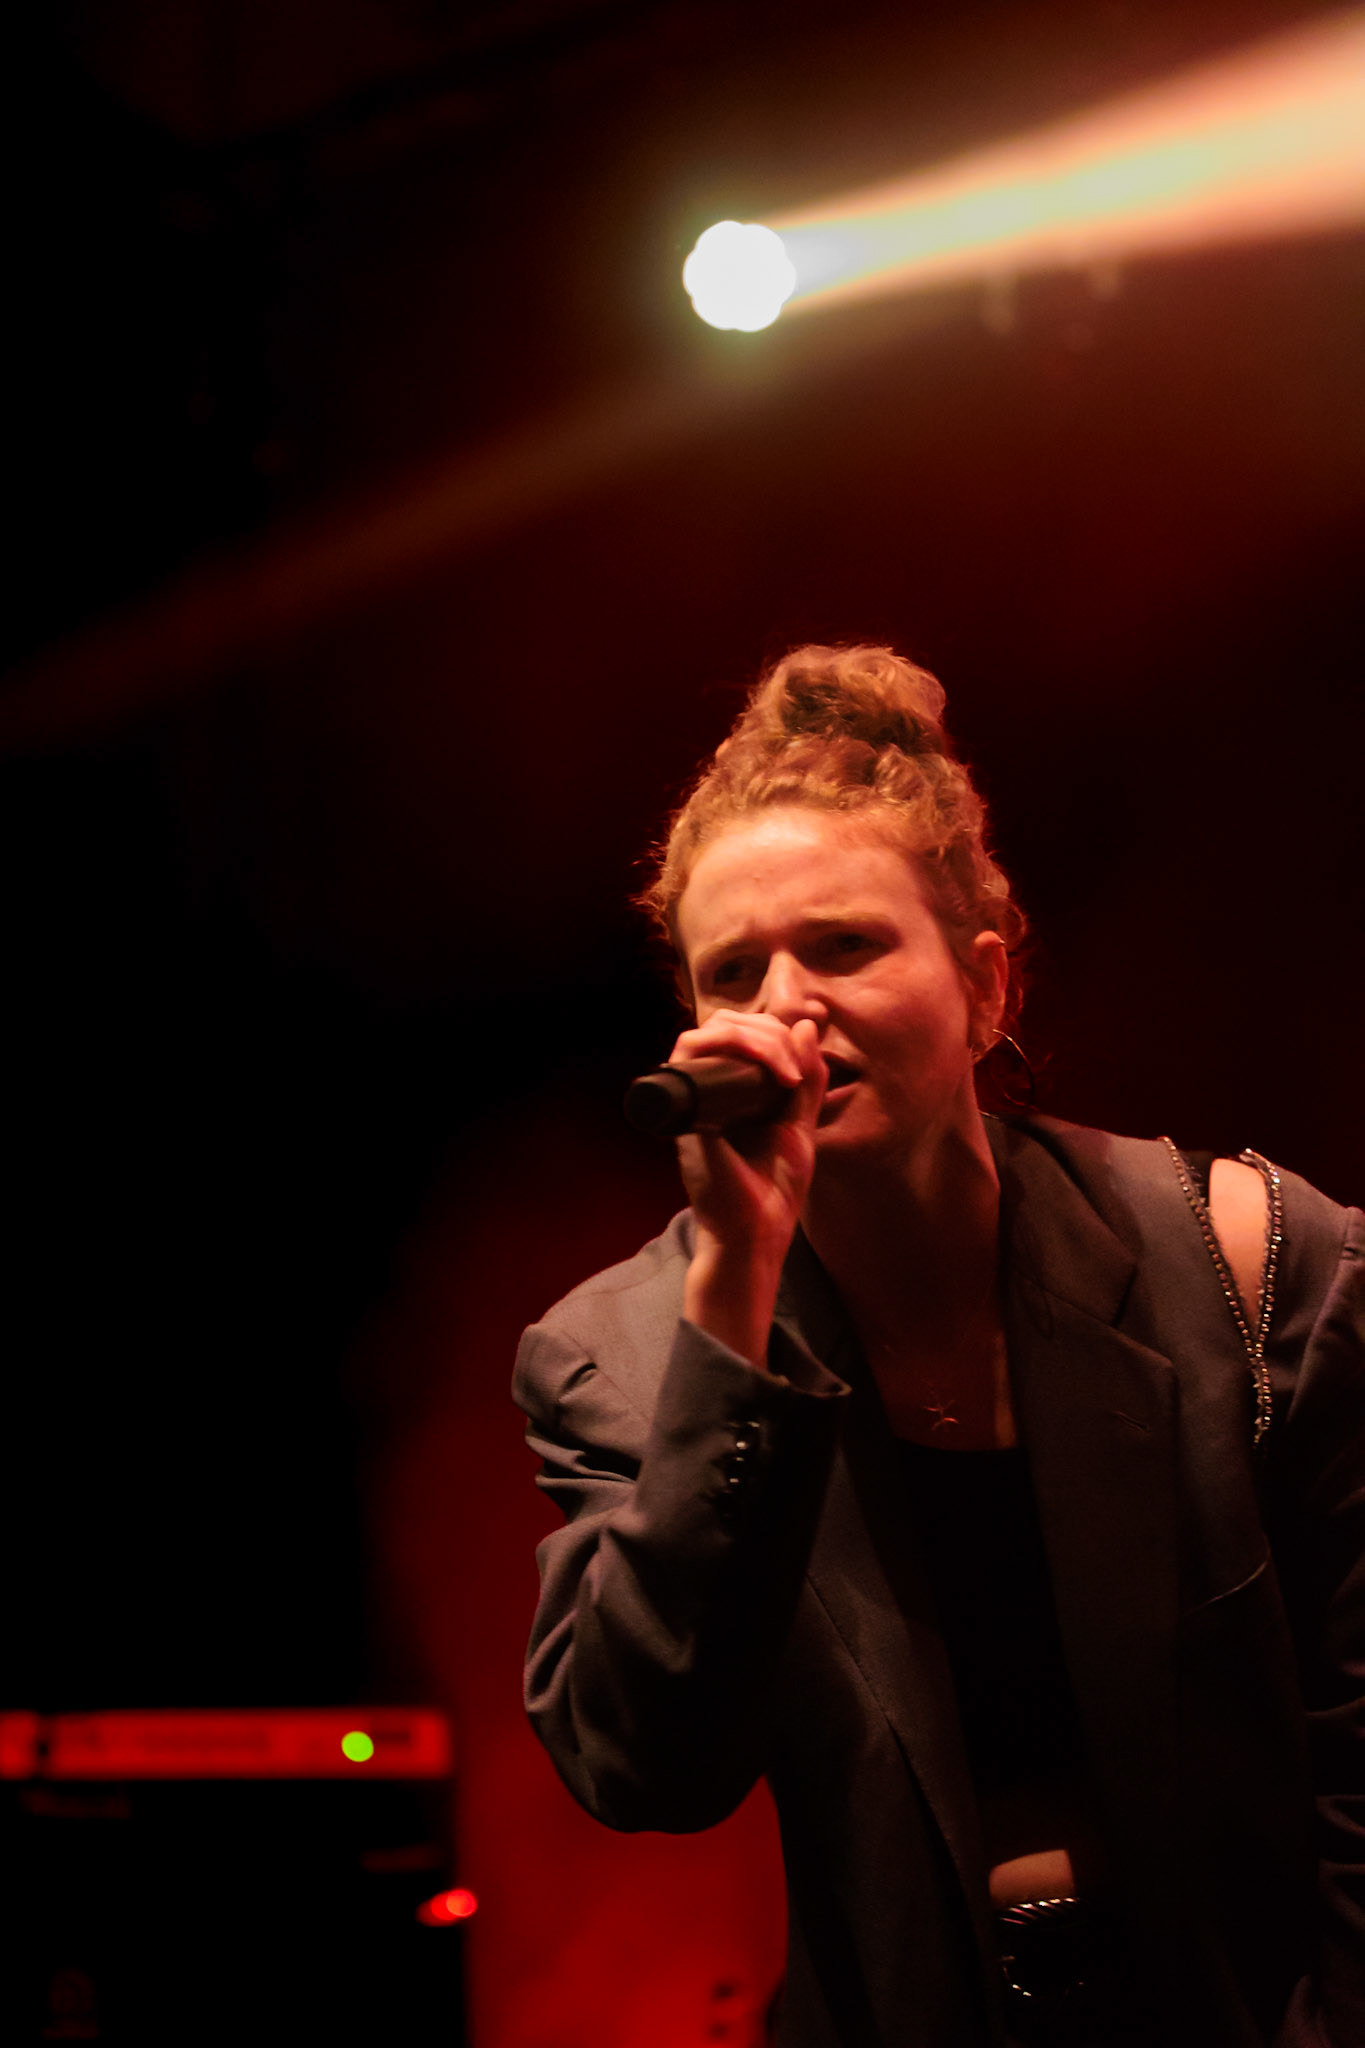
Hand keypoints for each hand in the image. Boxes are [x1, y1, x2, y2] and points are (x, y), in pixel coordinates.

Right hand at [671, 1011, 826, 1367]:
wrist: (758, 1235)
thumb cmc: (773, 1189)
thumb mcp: (800, 1124)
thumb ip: (806, 1079)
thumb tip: (806, 1023)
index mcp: (728, 1092)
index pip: (739, 1032)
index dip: (773, 1028)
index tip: (806, 1055)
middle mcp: (705, 1093)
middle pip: (722, 1025)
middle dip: (767, 1031)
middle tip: (796, 1066)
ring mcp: (692, 1103)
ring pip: (704, 1034)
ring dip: (754, 1038)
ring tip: (786, 1071)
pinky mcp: (687, 1115)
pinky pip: (690, 1059)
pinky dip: (733, 1050)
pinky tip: (770, 1077)